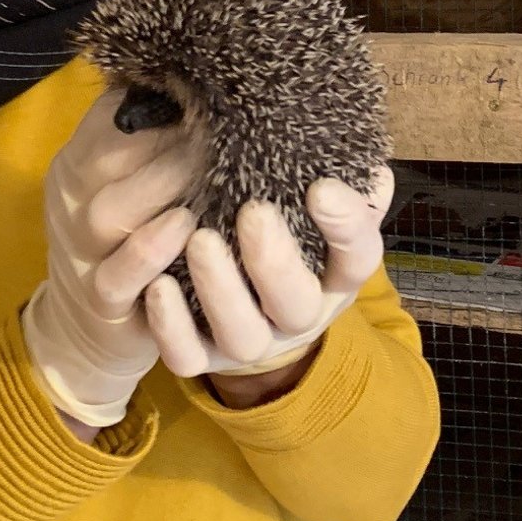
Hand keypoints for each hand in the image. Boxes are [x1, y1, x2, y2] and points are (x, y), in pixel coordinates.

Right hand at [22, 89, 201, 428]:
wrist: (81, 332)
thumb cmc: (126, 240)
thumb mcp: (125, 185)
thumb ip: (150, 140)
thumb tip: (202, 77)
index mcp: (79, 166)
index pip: (107, 119)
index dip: (156, 100)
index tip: (209, 86)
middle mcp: (72, 204)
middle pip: (106, 160)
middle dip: (167, 140)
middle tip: (226, 123)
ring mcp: (81, 254)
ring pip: (108, 215)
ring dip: (162, 186)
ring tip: (213, 168)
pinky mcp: (99, 303)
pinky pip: (117, 277)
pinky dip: (149, 253)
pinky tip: (188, 229)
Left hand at [144, 165, 393, 382]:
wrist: (248, 297)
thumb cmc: (288, 231)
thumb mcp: (317, 206)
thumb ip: (341, 183)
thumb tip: (363, 162)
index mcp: (335, 276)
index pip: (357, 258)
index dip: (346, 227)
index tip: (321, 188)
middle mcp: (299, 316)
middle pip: (297, 305)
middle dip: (274, 261)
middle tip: (252, 213)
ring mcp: (252, 342)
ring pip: (243, 336)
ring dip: (221, 289)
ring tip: (199, 239)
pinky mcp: (204, 358)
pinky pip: (188, 358)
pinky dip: (172, 327)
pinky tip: (158, 284)